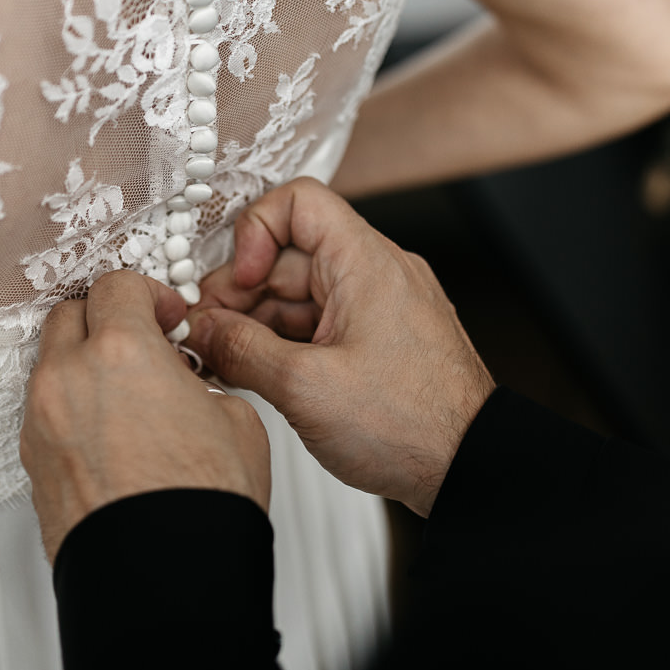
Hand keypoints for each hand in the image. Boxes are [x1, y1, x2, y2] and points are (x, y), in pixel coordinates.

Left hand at [21, 271, 271, 561]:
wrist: (165, 581)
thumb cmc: (201, 506)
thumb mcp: (234, 420)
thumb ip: (199, 384)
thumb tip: (185, 388)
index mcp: (119, 352)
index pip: (116, 286)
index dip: (148, 295)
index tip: (167, 318)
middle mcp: (68, 380)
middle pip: (69, 316)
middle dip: (106, 321)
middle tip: (143, 345)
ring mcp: (41, 424)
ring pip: (51, 368)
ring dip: (84, 369)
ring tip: (129, 402)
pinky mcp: (32, 467)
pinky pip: (46, 417)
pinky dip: (72, 414)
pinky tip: (112, 441)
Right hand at [187, 179, 493, 517]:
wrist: (470, 467)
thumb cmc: (414, 424)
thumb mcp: (305, 386)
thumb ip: (241, 349)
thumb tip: (200, 331)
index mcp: (366, 262)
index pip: (298, 203)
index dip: (254, 233)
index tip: (236, 282)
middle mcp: (376, 275)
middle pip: (289, 256)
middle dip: (241, 293)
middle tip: (207, 335)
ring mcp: (378, 310)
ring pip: (299, 296)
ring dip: (257, 324)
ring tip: (226, 363)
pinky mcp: (378, 343)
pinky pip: (318, 325)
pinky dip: (284, 344)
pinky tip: (257, 376)